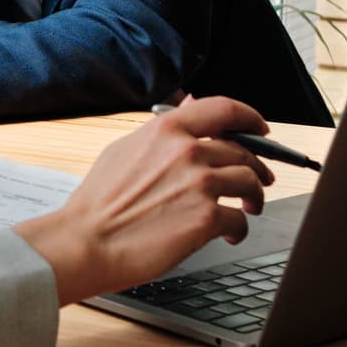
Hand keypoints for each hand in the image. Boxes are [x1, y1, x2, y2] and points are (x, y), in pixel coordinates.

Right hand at [12, 96, 275, 305]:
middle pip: (242, 150)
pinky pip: (240, 220)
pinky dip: (239, 229)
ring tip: (249, 207)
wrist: (86, 242)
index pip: (224, 109)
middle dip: (256, 166)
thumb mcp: (125, 149)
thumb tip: (191, 104)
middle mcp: (187, 152)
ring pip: (250, 182)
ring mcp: (200, 185)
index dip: (250, 117)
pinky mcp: (206, 219)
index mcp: (166, 130)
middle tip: (257, 180)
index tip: (260, 128)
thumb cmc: (98, 202)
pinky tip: (229, 235)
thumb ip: (163, 129)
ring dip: (254, 196)